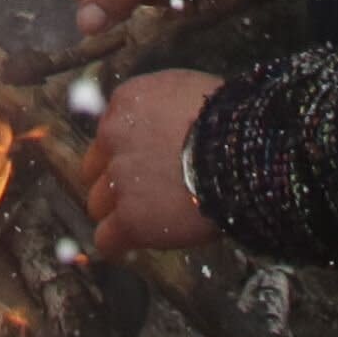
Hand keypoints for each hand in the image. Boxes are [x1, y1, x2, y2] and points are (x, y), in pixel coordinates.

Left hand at [83, 69, 223, 256]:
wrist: (242, 153)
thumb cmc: (232, 119)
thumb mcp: (190, 93)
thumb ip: (164, 110)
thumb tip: (170, 126)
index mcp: (127, 102)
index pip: (109, 132)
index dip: (128, 152)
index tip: (149, 163)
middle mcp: (113, 138)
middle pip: (95, 168)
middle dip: (115, 181)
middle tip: (146, 192)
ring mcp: (118, 180)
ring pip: (98, 204)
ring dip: (119, 212)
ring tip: (149, 219)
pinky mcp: (129, 220)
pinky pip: (107, 240)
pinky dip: (120, 243)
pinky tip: (136, 244)